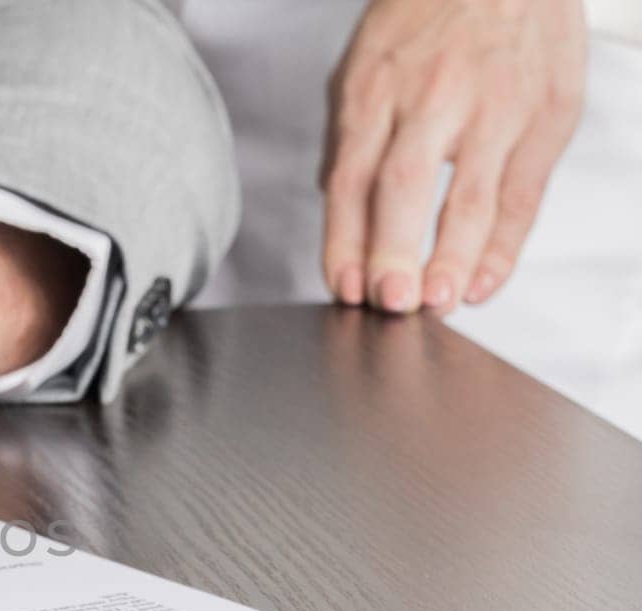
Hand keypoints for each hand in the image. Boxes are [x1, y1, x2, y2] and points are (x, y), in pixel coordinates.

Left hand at [320, 0, 585, 313]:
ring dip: (452, 260)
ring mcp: (495, 107)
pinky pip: (523, 194)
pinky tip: (482, 280)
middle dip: (394, 251)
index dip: (345, 241)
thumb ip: (354, 139)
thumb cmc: (430, 14)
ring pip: (470, 198)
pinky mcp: (548, 114)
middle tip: (391, 302)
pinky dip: (504, 246)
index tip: (346, 287)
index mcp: (378, 88)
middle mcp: (434, 97)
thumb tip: (341, 215)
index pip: (351, 178)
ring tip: (436, 303)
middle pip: (404, 186)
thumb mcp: (368, 65)